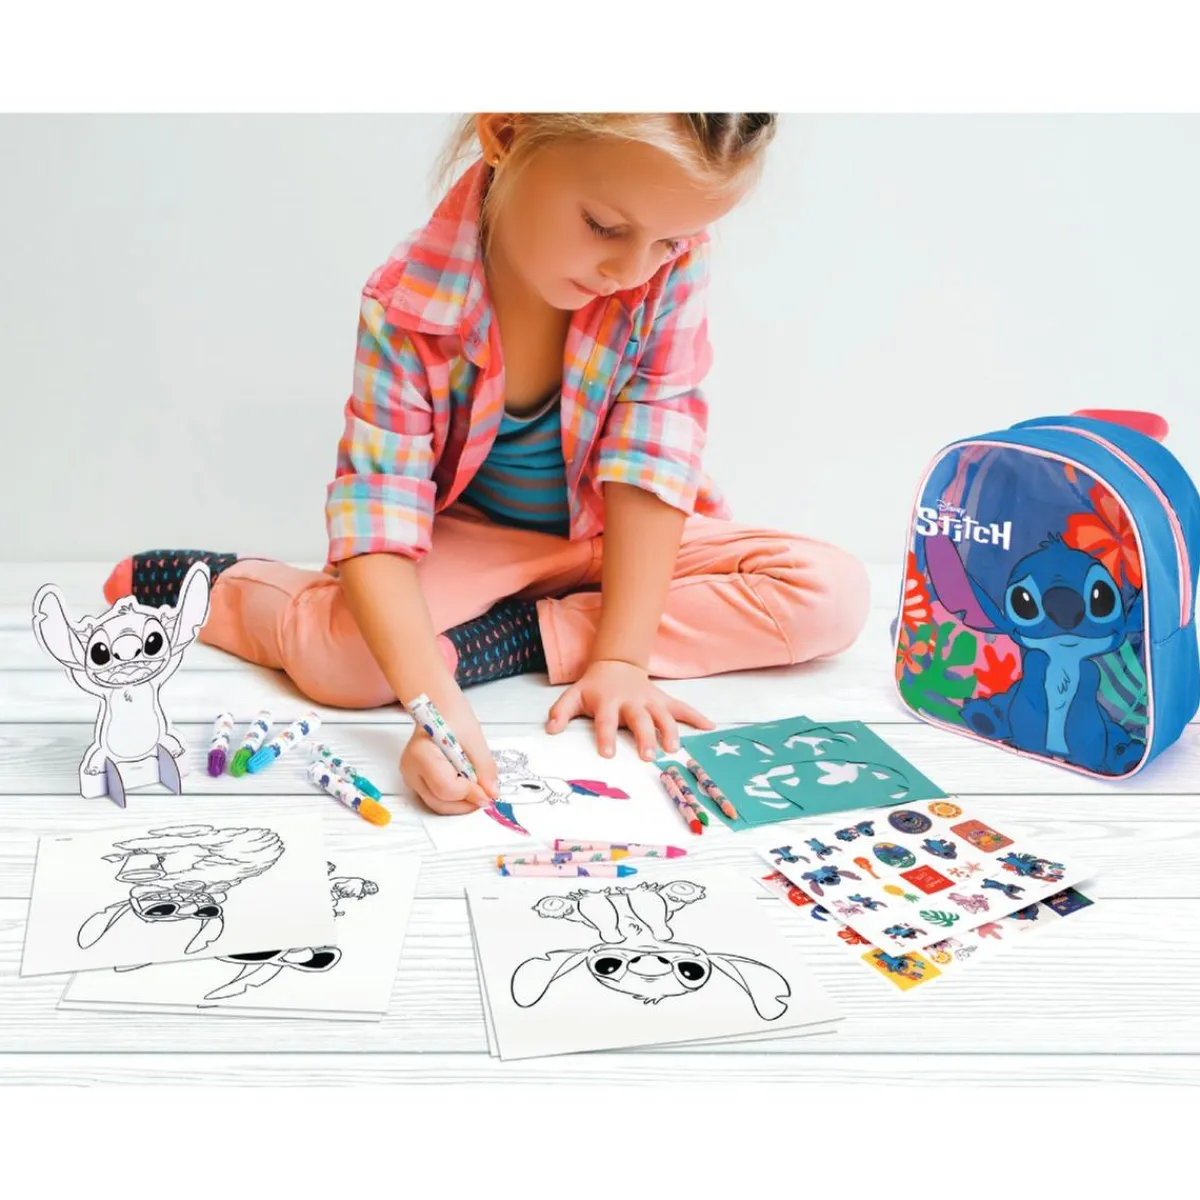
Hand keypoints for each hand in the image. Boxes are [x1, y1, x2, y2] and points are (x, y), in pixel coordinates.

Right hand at [401, 687, 498, 814]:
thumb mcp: (475, 739)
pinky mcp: (416, 781)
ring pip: (438, 804)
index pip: (446, 787)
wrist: (438, 708)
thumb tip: (492, 793)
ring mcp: (410, 777)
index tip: (489, 793)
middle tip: (487, 795)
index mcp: (421, 753)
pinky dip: (454, 798)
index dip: (469, 793)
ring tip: (478, 789)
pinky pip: (436, 798)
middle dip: (466, 802)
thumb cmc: (453, 717)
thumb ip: (484, 767)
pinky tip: (466, 786)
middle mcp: (410, 769)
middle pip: (440, 801)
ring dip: (461, 802)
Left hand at [545, 659, 714, 759]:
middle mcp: (631, 701)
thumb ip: (560, 712)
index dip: (606, 737)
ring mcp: (650, 700)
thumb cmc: (593, 687)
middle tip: (648, 756)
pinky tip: (710, 727)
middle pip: (640, 720)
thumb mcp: (572, 696)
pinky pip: (682, 708)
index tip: (607, 754)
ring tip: (674, 748)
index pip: (606, 721)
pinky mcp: (663, 700)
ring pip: (664, 715)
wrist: (616, 664)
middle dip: (645, 737)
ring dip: (670, 731)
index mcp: (608, 702)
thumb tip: (550, 730)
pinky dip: (697, 717)